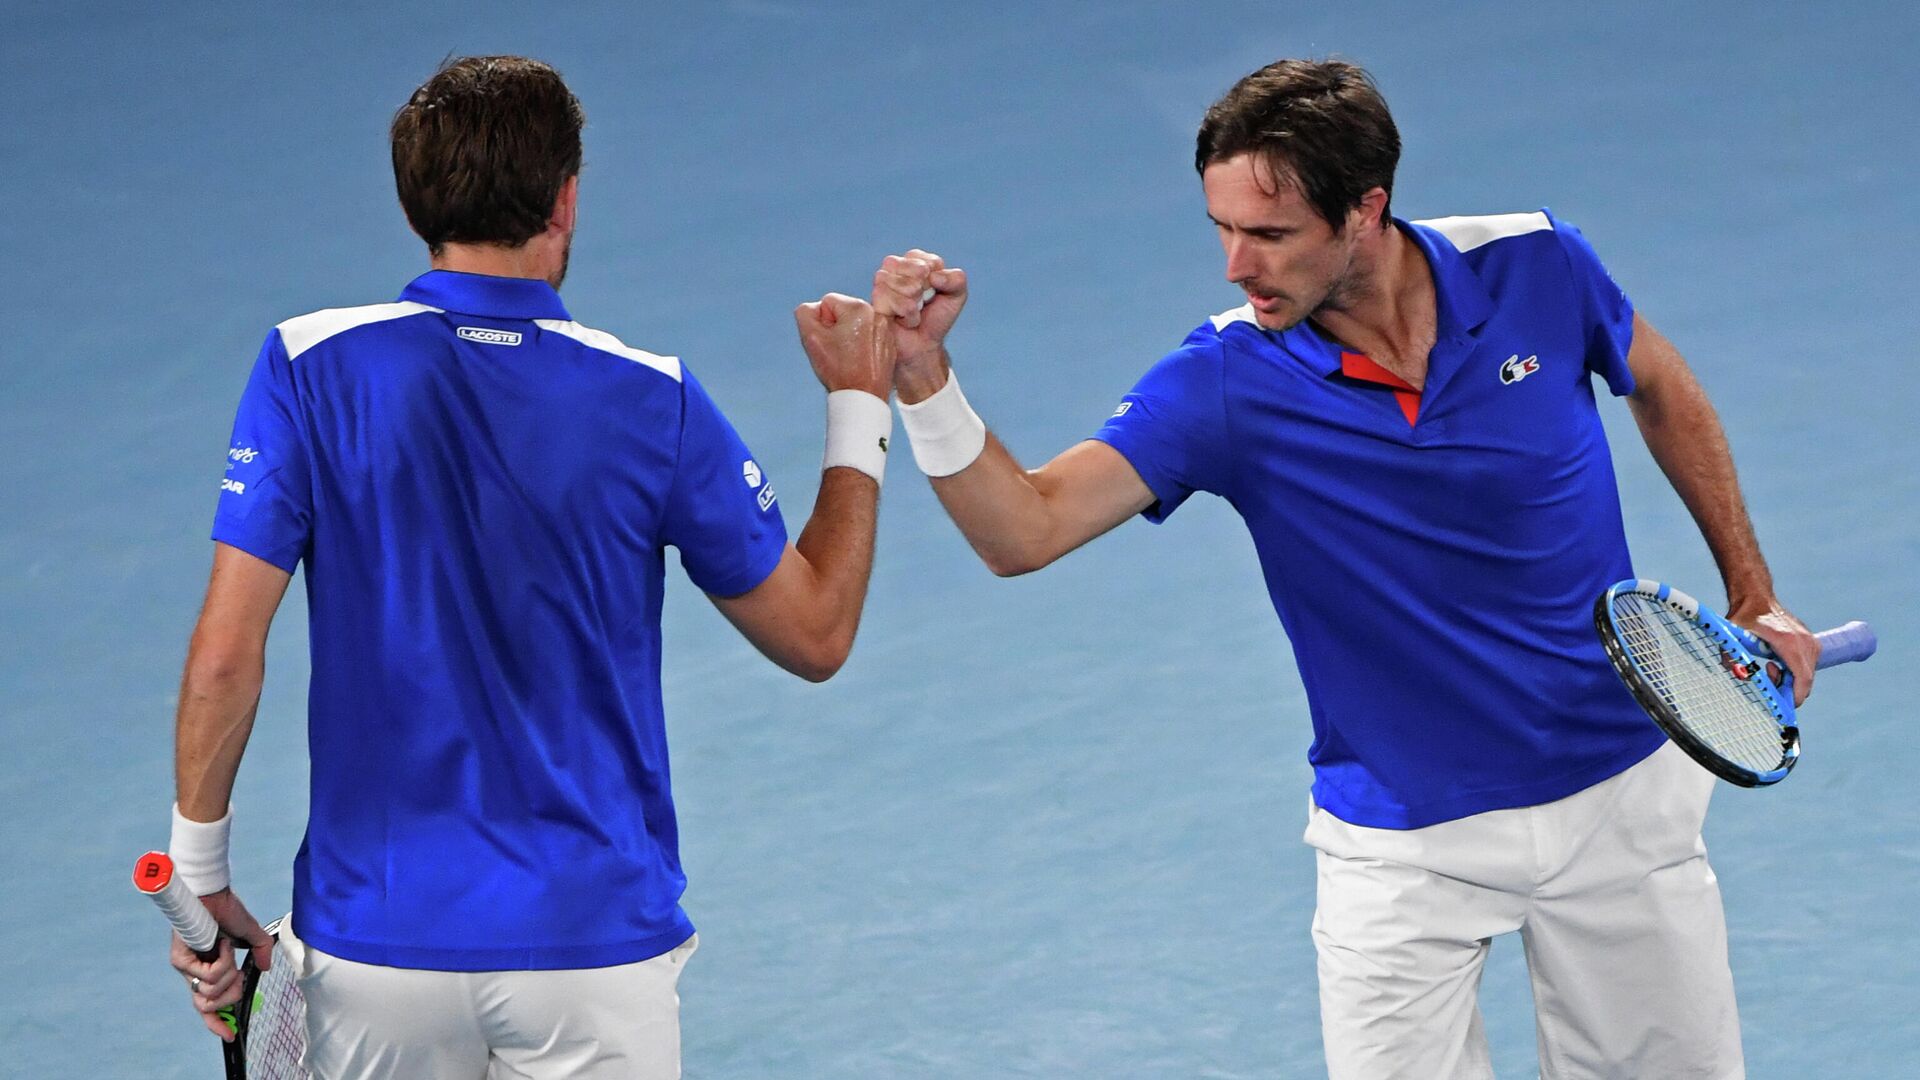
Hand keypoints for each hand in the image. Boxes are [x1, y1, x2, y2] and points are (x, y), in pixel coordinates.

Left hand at [167, 888, 275, 1041]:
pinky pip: (209, 976)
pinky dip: (223, 960)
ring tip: (227, 950)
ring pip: (211, 992)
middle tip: (238, 973)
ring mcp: (186, 969)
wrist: (213, 894)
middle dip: (232, 992)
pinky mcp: (180, 961)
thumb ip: (261, 953)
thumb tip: (267, 969)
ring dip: (228, 972)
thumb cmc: (228, 911)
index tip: (230, 1035)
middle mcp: (194, 974)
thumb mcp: (252, 935)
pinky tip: (221, 943)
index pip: (208, 1007)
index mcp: (208, 972)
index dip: (218, 1024)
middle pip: (211, 1006)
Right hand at [794, 293, 894, 397]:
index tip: (827, 341)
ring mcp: (886, 330)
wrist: (863, 397)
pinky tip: (858, 361)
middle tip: (836, 350)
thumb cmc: (838, 369)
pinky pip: (869, 336)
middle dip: (835, 327)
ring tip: (847, 357)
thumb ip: (805, 313)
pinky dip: (862, 345)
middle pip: (843, 312)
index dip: (821, 322)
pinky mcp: (890, 344)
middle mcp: (876, 314)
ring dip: (848, 336)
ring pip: (856, 324)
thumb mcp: (810, 337)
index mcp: (858, 308)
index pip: (827, 302)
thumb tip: (813, 309)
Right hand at [871, 249, 967, 402]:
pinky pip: (895, 301)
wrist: (922, 345)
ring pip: (905, 285)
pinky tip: (903, 320)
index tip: (934, 293)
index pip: (931, 262)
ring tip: (912, 313)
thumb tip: (934, 276)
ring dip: (916, 305)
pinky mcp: (873, 300)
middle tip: (921, 304)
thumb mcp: (957, 296)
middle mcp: (894, 267)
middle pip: (917, 271)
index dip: (938, 282)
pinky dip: (907, 315)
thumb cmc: (936, 318)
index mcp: (914, 260)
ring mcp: (880, 283)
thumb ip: (956, 279)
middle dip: (925, 293)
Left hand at [1727, 598, 1819, 705]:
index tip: (1784, 705)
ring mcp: (1811, 641)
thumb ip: (1731, 658)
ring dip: (1789, 679)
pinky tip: (1775, 661)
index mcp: (1789, 643)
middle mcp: (1805, 642)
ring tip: (1769, 665)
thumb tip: (1737, 675)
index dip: (1795, 697)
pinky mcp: (1811, 642)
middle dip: (1787, 689)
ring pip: (1806, 675)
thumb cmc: (1743, 618)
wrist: (1756, 597)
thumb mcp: (1731, 638)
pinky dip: (1793, 671)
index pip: (1802, 678)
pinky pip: (1806, 666)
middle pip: (1805, 681)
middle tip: (1766, 676)